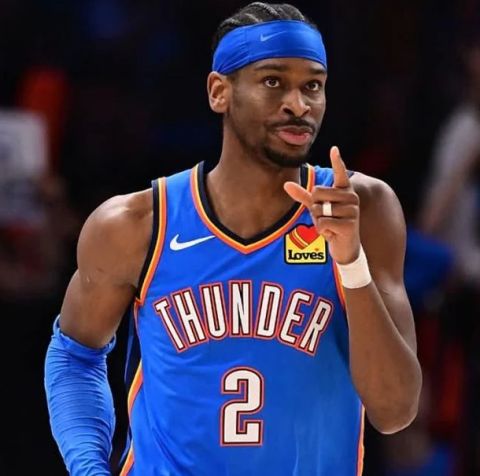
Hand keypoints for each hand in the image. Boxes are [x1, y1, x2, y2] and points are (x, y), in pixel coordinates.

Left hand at [284, 146, 360, 264]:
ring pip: (319, 210)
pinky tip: (332, 233)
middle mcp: (351, 197)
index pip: (340, 173)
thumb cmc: (331, 223)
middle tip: (326, 217)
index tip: (334, 149)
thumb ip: (303, 196)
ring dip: (318, 221)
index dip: (337, 161)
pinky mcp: (349, 224)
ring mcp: (352, 210)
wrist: (345, 246)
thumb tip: (286, 184)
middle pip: (317, 193)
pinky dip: (322, 230)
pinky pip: (323, 222)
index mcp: (344, 190)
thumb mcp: (316, 208)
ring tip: (330, 225)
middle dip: (315, 208)